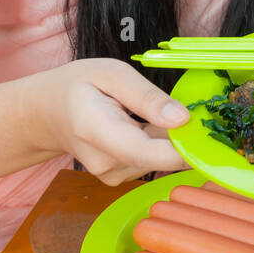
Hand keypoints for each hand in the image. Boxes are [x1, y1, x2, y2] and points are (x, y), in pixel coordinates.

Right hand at [28, 58, 192, 184]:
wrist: (46, 113)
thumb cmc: (78, 86)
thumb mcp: (111, 73)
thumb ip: (146, 97)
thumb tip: (183, 119)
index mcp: (95, 129)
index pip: (143, 151)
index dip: (180, 150)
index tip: (206, 136)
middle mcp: (102, 161)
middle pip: (158, 157)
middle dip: (181, 136)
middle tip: (189, 108)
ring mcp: (110, 175)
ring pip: (158, 160)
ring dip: (168, 138)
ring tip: (150, 111)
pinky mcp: (118, 178)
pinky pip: (151, 162)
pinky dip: (157, 145)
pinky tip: (143, 126)